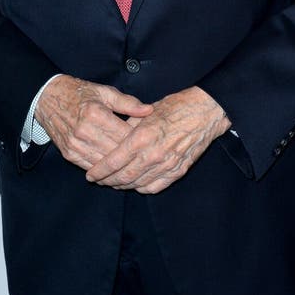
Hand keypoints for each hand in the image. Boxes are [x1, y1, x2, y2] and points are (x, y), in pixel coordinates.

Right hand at [35, 75, 153, 170]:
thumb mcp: (104, 92)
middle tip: (148, 159)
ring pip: (104, 163)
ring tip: (137, 169)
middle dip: (133, 156)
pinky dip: (105, 171)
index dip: (140, 140)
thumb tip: (149, 110)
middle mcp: (84, 132)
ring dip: (120, 168)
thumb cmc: (78, 93)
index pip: (124, 134)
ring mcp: (75, 145)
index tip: (151, 142)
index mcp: (95, 114)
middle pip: (116, 151)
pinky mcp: (69, 154)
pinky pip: (91, 167)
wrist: (47, 98)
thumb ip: (127, 103)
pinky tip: (117, 172)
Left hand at [85, 86, 230, 193]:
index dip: (99, 170)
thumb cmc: (175, 106)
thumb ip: (129, 126)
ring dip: (123, 185)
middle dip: (108, 181)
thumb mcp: (146, 111)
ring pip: (138, 184)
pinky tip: (135, 184)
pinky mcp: (178, 171)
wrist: (205, 112)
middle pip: (124, 176)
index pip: (114, 160)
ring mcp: (167, 165)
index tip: (90, 175)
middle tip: (98, 180)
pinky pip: (155, 186)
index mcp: (142, 136)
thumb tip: (115, 136)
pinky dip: (142, 188)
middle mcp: (153, 154)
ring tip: (113, 183)